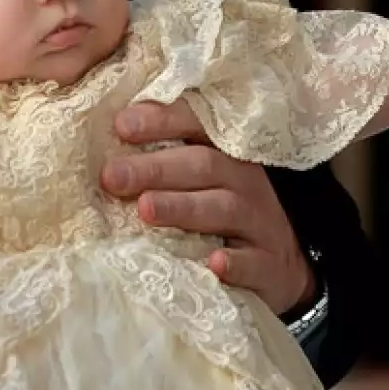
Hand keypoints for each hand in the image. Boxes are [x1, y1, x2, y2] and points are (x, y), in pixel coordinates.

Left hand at [100, 99, 314, 315]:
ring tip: (145, 209)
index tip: (120, 125)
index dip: (162, 120)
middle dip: (155, 168)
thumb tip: (106, 139)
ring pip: (224, 209)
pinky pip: (255, 263)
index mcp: (225, 152)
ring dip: (183, 208)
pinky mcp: (271, 267)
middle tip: (111, 176)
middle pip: (203, 165)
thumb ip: (164, 159)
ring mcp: (261, 224)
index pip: (197, 124)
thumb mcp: (203, 180)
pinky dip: (236, 264)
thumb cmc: (224, 216)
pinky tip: (214, 264)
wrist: (282, 269)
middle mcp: (245, 182)